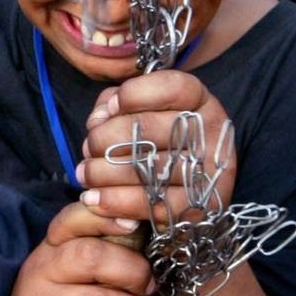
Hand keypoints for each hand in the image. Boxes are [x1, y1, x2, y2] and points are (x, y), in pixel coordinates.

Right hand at [0, 203, 153, 295]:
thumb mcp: (62, 282)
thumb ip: (93, 259)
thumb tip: (141, 238)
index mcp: (45, 253)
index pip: (71, 221)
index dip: (105, 218)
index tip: (133, 225)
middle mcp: (36, 274)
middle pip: (91, 257)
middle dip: (133, 272)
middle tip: (148, 288)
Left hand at [78, 71, 236, 221]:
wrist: (186, 188)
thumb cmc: (155, 139)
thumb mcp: (140, 108)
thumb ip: (115, 103)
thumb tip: (98, 120)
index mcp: (199, 102)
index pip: (171, 88)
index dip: (133, 95)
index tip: (110, 109)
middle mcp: (210, 133)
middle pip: (148, 129)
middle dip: (104, 140)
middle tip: (87, 150)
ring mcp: (209, 171)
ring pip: (146, 169)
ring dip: (102, 173)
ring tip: (84, 175)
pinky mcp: (200, 207)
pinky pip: (152, 204)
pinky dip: (116, 203)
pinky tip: (95, 200)